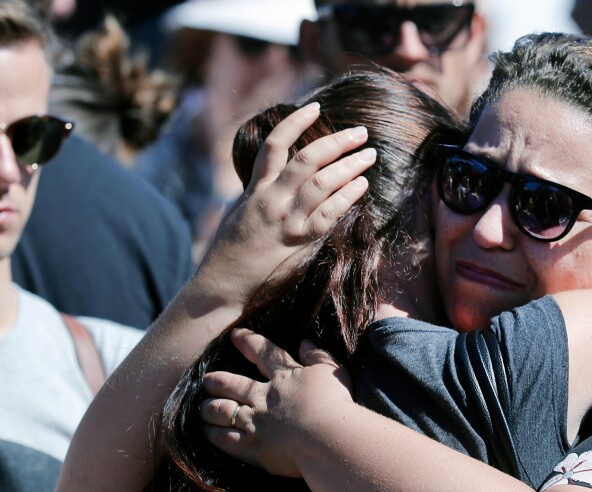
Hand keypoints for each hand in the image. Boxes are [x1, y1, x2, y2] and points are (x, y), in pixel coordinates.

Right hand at [195, 102, 374, 301]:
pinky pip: (327, 215)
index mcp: (255, 189)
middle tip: (361, 133)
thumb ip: (261, 193)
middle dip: (337, 142)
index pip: (274, 144)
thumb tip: (280, 177)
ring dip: (349, 166)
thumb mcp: (241, 212)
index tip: (316, 107)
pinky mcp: (296, 242)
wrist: (222, 284)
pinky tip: (362, 186)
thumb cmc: (231, 250)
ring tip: (369, 155)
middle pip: (307, 159)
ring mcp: (284, 220)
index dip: (295, 121)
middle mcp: (271, 199)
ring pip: (321, 183)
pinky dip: (346, 197)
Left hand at [201, 329, 353, 476]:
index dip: (249, 342)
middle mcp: (264, 397)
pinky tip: (206, 432)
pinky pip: (227, 440)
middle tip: (206, 379)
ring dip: (209, 408)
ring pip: (223, 411)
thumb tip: (305, 342)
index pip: (264, 353)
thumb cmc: (335, 403)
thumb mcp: (332, 371)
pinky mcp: (255, 448)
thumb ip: (318, 356)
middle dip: (217, 381)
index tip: (235, 335)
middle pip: (233, 385)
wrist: (328, 438)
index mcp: (284, 376)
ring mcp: (256, 422)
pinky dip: (214, 435)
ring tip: (201, 408)